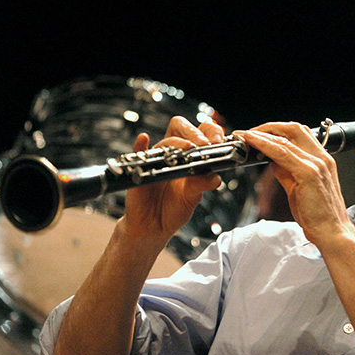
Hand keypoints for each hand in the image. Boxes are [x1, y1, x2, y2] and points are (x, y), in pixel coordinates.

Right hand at [122, 116, 222, 245]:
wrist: (154, 226)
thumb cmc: (174, 209)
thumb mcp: (192, 198)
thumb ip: (202, 185)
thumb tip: (215, 178)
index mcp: (190, 157)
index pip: (200, 133)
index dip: (209, 132)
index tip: (218, 141)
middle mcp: (173, 154)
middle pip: (180, 127)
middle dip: (194, 132)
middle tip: (204, 144)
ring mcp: (156, 160)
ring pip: (164, 141)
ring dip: (177, 142)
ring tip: (188, 149)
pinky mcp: (139, 169)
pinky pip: (137, 153)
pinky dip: (140, 145)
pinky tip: (144, 140)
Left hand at [241, 122, 354, 246]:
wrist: (332, 233)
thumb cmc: (318, 216)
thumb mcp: (298, 189)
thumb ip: (286, 173)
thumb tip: (272, 162)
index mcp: (322, 160)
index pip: (299, 133)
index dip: (277, 130)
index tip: (259, 133)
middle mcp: (321, 158)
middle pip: (294, 128)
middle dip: (269, 127)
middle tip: (250, 132)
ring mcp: (316, 164)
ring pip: (286, 139)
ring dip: (262, 134)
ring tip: (245, 136)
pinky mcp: (309, 174)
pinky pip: (282, 153)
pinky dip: (265, 145)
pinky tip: (253, 144)